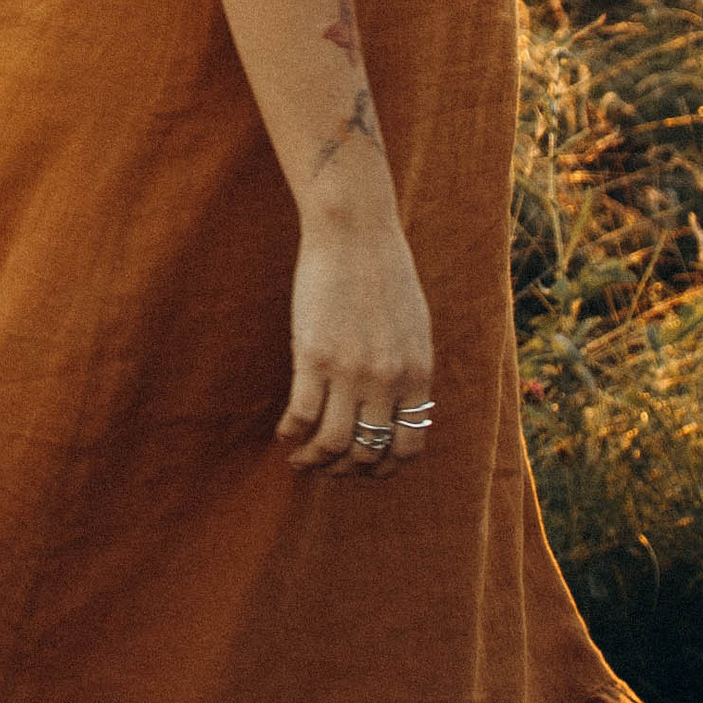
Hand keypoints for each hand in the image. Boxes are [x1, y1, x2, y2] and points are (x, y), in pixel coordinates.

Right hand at [276, 213, 433, 473]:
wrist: (354, 231)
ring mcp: (350, 371)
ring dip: (314, 461)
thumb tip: (397, 406)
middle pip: (367, 452)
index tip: (364, 468)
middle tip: (326, 467)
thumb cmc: (384, 270)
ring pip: (332, 444)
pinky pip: (302, 414)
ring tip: (300, 459)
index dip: (384, 467)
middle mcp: (387, 380)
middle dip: (344, 470)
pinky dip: (291, 433)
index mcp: (417, 374)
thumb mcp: (413, 326)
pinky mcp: (314, 356)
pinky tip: (284, 431)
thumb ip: (407, 368)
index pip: (408, 446)